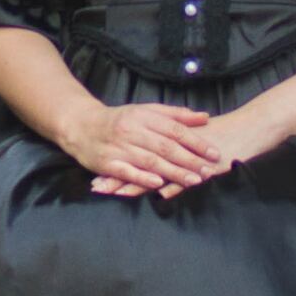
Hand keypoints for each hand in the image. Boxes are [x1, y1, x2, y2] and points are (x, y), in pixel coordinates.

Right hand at [52, 98, 222, 197]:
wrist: (81, 126)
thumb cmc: (120, 120)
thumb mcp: (145, 111)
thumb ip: (175, 115)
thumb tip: (205, 117)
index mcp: (142, 116)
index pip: (174, 129)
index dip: (195, 141)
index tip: (214, 153)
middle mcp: (131, 131)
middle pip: (165, 147)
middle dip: (189, 160)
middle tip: (208, 171)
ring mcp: (119, 147)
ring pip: (150, 161)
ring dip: (173, 172)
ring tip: (193, 181)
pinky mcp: (107, 163)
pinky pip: (127, 172)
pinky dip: (142, 178)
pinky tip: (158, 184)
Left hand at [94, 102, 286, 198]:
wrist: (253, 128)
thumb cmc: (226, 134)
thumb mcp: (196, 139)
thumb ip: (176, 146)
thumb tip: (158, 154)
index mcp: (170, 141)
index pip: (139, 153)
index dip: (119, 162)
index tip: (98, 170)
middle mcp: (175, 149)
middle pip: (141, 164)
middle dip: (119, 175)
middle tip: (97, 185)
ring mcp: (189, 159)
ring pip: (158, 172)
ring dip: (136, 184)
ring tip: (114, 193)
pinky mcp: (206, 168)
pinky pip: (186, 179)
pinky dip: (171, 187)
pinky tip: (155, 196)